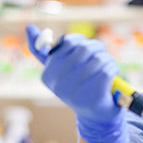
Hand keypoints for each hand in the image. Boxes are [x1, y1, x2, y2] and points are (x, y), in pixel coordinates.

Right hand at [26, 24, 126, 142]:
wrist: (96, 115)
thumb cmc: (79, 86)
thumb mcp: (60, 70)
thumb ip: (44, 51)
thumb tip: (29, 27)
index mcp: (48, 76)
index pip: (66, 44)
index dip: (79, 41)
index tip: (84, 47)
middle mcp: (59, 85)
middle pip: (84, 49)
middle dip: (96, 47)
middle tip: (100, 53)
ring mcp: (76, 93)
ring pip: (98, 58)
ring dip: (107, 59)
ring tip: (107, 66)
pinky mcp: (94, 97)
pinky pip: (106, 69)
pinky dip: (113, 68)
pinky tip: (112, 75)